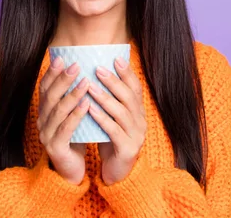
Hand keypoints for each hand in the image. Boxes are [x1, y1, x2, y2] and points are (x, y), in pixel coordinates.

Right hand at [37, 57, 90, 184]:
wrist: (73, 170)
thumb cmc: (76, 138)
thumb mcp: (74, 115)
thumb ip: (75, 98)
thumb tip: (86, 72)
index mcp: (44, 112)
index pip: (44, 88)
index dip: (52, 73)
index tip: (61, 58)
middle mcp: (42, 121)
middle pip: (50, 96)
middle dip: (63, 79)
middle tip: (76, 65)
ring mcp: (47, 135)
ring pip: (58, 111)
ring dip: (72, 94)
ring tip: (86, 81)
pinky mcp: (55, 147)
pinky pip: (66, 128)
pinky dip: (76, 114)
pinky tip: (86, 104)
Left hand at [88, 57, 146, 184]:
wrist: (117, 173)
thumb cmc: (111, 140)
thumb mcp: (112, 118)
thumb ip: (110, 100)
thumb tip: (96, 74)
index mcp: (138, 112)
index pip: (136, 88)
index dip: (127, 73)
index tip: (115, 58)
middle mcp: (140, 122)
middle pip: (129, 97)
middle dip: (113, 81)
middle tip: (97, 68)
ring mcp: (136, 136)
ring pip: (121, 112)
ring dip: (105, 97)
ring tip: (89, 86)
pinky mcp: (127, 149)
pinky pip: (114, 131)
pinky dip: (101, 118)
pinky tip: (90, 108)